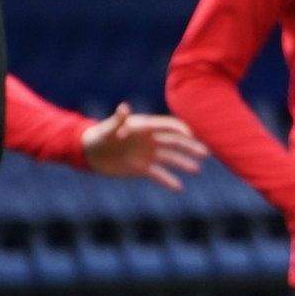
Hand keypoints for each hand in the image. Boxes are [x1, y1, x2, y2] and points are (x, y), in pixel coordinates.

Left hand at [80, 103, 208, 190]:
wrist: (89, 153)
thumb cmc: (98, 136)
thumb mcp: (107, 129)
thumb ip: (118, 120)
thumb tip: (124, 107)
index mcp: (145, 127)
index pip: (169, 126)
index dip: (181, 130)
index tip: (192, 136)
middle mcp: (150, 140)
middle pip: (175, 143)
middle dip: (190, 147)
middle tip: (205, 153)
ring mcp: (148, 154)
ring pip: (170, 159)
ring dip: (184, 163)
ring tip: (197, 170)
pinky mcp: (142, 168)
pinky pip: (159, 175)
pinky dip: (169, 181)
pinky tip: (180, 188)